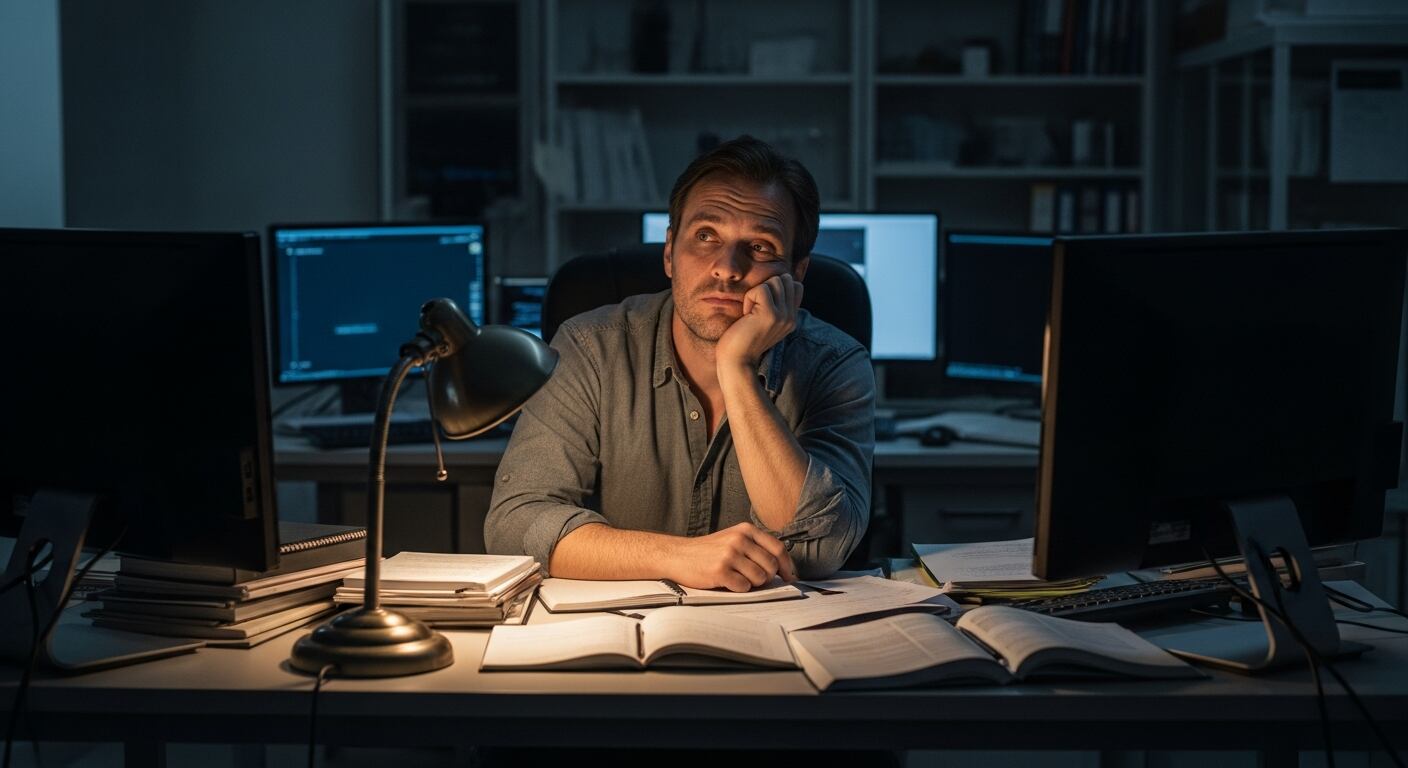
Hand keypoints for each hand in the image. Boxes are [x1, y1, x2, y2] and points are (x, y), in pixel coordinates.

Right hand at [668, 522, 796, 591]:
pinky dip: (739, 589)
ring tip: (738, 579)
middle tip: (754, 579)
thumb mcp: (733, 538)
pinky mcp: (720, 571)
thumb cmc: (708, 551)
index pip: (778, 548)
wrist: (677, 555)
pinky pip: (744, 587)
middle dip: (767, 577)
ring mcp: (729, 555)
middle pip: (771, 565)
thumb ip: (756, 547)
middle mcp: (739, 539)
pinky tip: (727, 582)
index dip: (787, 566)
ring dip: (752, 584)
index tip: (789, 577)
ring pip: (760, 578)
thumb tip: (783, 568)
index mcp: (746, 530)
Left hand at [715, 274, 802, 371]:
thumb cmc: (743, 340)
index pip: (795, 285)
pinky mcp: (771, 314)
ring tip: (750, 312)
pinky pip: (761, 289)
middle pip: (785, 279)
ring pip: (774, 281)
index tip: (761, 306)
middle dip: (766, 288)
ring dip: (757, 293)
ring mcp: (783, 316)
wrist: (736, 361)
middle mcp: (791, 317)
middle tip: (754, 309)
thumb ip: (776, 305)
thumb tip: (777, 280)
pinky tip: (746, 315)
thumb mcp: (765, 321)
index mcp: (792, 318)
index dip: (775, 287)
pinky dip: (748, 298)